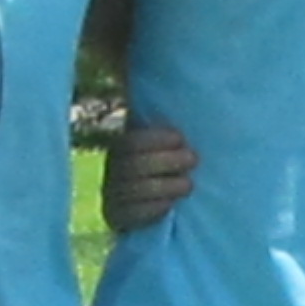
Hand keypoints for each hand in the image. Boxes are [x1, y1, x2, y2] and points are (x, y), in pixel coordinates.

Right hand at [101, 116, 196, 232]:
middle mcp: (111, 169)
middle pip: (134, 165)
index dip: (155, 139)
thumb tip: (183, 88)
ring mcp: (111, 194)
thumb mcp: (165, 147)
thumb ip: (170, 132)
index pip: (131, 142)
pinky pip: (131, 214)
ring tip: (189, 184)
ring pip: (133, 189)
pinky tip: (171, 206)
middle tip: (194, 159)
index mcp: (120, 148)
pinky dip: (153, 209)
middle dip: (166, 161)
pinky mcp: (115, 218)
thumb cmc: (168, 169)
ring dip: (165, 186)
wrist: (150, 208)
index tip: (180, 138)